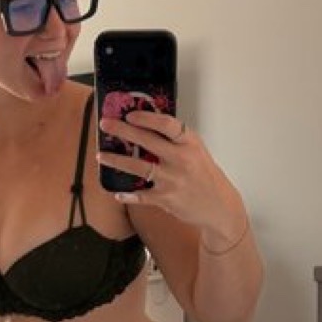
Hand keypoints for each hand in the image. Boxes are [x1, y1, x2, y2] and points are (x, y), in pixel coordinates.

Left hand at [97, 111, 244, 239]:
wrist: (219, 206)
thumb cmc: (205, 176)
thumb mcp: (196, 152)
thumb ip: (176, 141)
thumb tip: (148, 127)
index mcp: (190, 143)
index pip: (166, 124)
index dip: (146, 118)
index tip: (130, 114)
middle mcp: (181, 159)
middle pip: (147, 141)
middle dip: (122, 131)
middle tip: (105, 125)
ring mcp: (172, 180)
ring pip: (138, 167)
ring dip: (117, 161)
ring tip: (101, 156)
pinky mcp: (166, 199)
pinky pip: (141, 195)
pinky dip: (128, 195)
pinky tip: (118, 194)